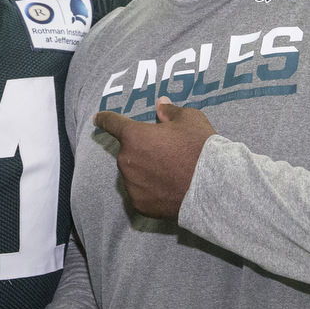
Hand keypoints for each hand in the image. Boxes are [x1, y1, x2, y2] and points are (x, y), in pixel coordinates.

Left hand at [93, 97, 215, 219]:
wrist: (212, 187)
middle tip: (168, 153)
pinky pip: (140, 192)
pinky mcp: (139, 204)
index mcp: (134, 136)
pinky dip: (150, 190)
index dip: (104, 119)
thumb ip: (169, 111)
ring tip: (171, 172)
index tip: (97, 119)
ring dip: (145, 170)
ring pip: (133, 173)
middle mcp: (126, 160)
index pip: (112, 123)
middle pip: (129, 151)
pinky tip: (169, 188)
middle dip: (142, 149)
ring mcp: (131, 184)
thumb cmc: (200, 148)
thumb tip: (160, 104)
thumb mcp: (189, 119)